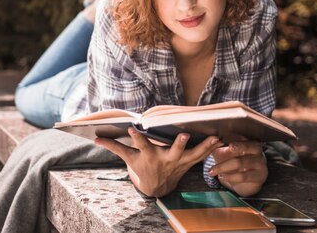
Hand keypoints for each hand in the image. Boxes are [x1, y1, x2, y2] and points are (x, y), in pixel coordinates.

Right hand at [95, 127, 221, 196]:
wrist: (156, 188)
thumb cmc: (142, 168)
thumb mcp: (128, 158)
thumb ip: (114, 147)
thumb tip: (95, 138)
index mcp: (148, 156)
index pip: (140, 145)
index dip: (136, 137)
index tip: (132, 127)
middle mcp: (165, 159)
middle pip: (172, 151)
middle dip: (178, 144)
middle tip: (184, 135)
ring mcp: (178, 162)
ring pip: (192, 154)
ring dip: (204, 146)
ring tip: (214, 138)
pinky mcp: (188, 163)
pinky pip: (202, 156)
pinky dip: (211, 148)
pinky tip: (221, 139)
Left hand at [209, 140, 267, 196]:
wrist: (246, 183)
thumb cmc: (235, 163)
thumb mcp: (226, 153)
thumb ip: (219, 145)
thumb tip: (210, 138)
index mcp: (250, 142)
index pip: (244, 136)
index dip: (235, 135)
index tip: (226, 136)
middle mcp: (257, 151)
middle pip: (246, 146)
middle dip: (237, 146)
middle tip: (229, 147)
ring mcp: (260, 164)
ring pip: (240, 162)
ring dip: (223, 166)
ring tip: (212, 170)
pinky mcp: (259, 177)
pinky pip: (243, 176)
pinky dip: (230, 176)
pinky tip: (221, 176)